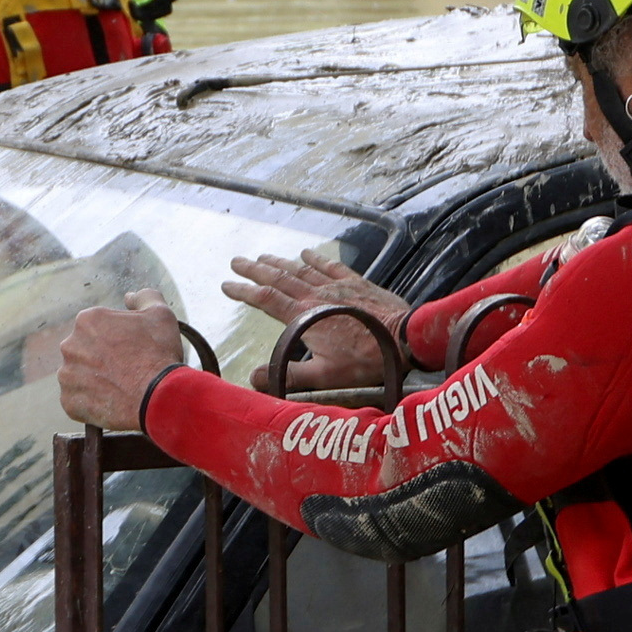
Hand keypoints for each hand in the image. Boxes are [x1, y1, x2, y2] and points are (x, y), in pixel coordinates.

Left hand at [53, 299, 187, 436]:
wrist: (157, 397)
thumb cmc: (158, 354)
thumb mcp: (160, 314)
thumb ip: (144, 297)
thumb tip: (129, 297)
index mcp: (87, 321)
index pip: (98, 327)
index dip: (117, 338)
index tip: (131, 349)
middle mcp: (70, 346)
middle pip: (85, 350)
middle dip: (102, 358)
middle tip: (126, 369)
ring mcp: (67, 376)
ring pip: (79, 375)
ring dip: (95, 380)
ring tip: (120, 387)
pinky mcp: (69, 402)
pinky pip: (78, 400)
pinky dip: (91, 402)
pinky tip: (112, 401)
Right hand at [224, 249, 410, 386]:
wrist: (405, 339)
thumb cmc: (366, 361)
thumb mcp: (325, 377)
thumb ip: (289, 376)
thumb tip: (253, 378)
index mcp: (304, 316)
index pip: (266, 299)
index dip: (244, 291)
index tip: (226, 286)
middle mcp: (317, 296)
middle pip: (279, 277)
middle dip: (255, 269)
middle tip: (236, 261)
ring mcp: (337, 287)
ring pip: (301, 269)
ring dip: (280, 262)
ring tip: (263, 256)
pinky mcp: (357, 283)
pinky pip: (331, 265)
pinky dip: (316, 258)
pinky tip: (306, 253)